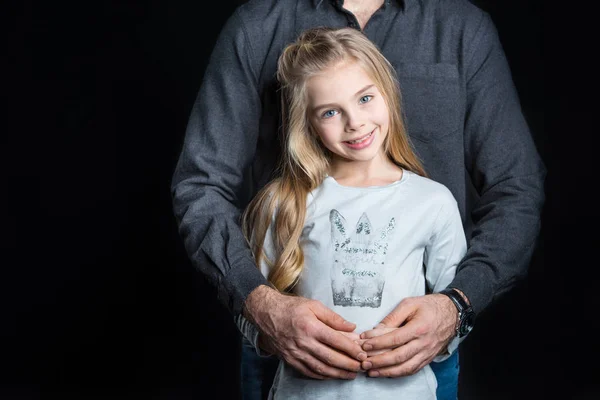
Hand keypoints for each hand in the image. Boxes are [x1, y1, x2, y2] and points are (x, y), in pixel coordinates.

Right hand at [245, 285, 365, 379]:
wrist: (266, 314)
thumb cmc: (290, 308)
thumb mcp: (313, 305)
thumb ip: (333, 317)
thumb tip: (351, 327)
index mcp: (310, 326)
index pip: (336, 341)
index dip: (351, 349)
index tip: (362, 353)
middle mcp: (303, 342)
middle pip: (330, 357)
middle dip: (348, 364)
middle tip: (361, 366)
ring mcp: (296, 353)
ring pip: (320, 368)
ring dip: (338, 373)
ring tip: (351, 374)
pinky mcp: (290, 359)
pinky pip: (308, 371)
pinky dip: (322, 375)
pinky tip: (332, 375)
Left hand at [359, 294, 456, 376]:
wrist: (453, 313)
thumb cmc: (429, 306)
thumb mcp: (410, 303)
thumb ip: (393, 317)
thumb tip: (376, 329)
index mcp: (419, 328)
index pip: (395, 339)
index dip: (378, 343)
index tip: (364, 344)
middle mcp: (424, 343)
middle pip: (399, 357)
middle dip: (379, 361)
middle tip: (363, 362)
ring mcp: (427, 353)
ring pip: (406, 368)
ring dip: (387, 372)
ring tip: (371, 372)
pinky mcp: (428, 358)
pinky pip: (413, 370)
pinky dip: (398, 374)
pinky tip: (386, 373)